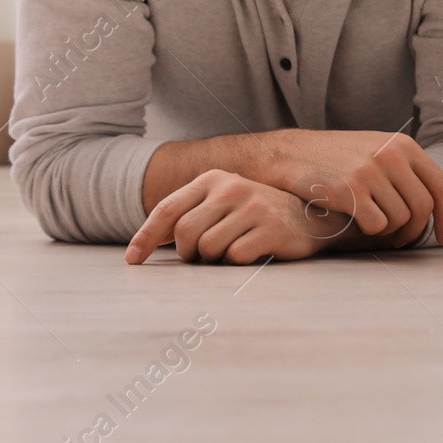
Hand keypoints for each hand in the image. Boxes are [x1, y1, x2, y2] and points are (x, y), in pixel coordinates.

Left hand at [125, 171, 326, 263]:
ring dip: (213, 259)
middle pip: (185, 233)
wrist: (310, 215)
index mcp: (213, 179)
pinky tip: (252, 252)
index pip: (168, 210)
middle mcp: (231, 187)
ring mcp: (253, 206)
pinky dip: (237, 262)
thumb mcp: (221, 204)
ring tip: (231, 251)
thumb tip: (139, 246)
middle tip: (203, 256)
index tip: (132, 260)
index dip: (145, 237)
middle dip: (188, 253)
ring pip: (208, 248)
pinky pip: (235, 257)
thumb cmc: (254, 215)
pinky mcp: (271, 228)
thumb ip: (187, 216)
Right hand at [265, 130, 442, 246]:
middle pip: (423, 207)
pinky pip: (376, 226)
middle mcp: (390, 154)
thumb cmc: (338, 159)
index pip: (441, 186)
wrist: (288, 155)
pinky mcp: (349, 190)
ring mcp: (370, 171)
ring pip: (399, 219)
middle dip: (416, 231)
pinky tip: (357, 223)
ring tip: (374, 226)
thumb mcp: (382, 155)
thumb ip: (418, 174)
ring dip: (390, 232)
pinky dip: (370, 231)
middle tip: (402, 241)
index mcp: (403, 145)